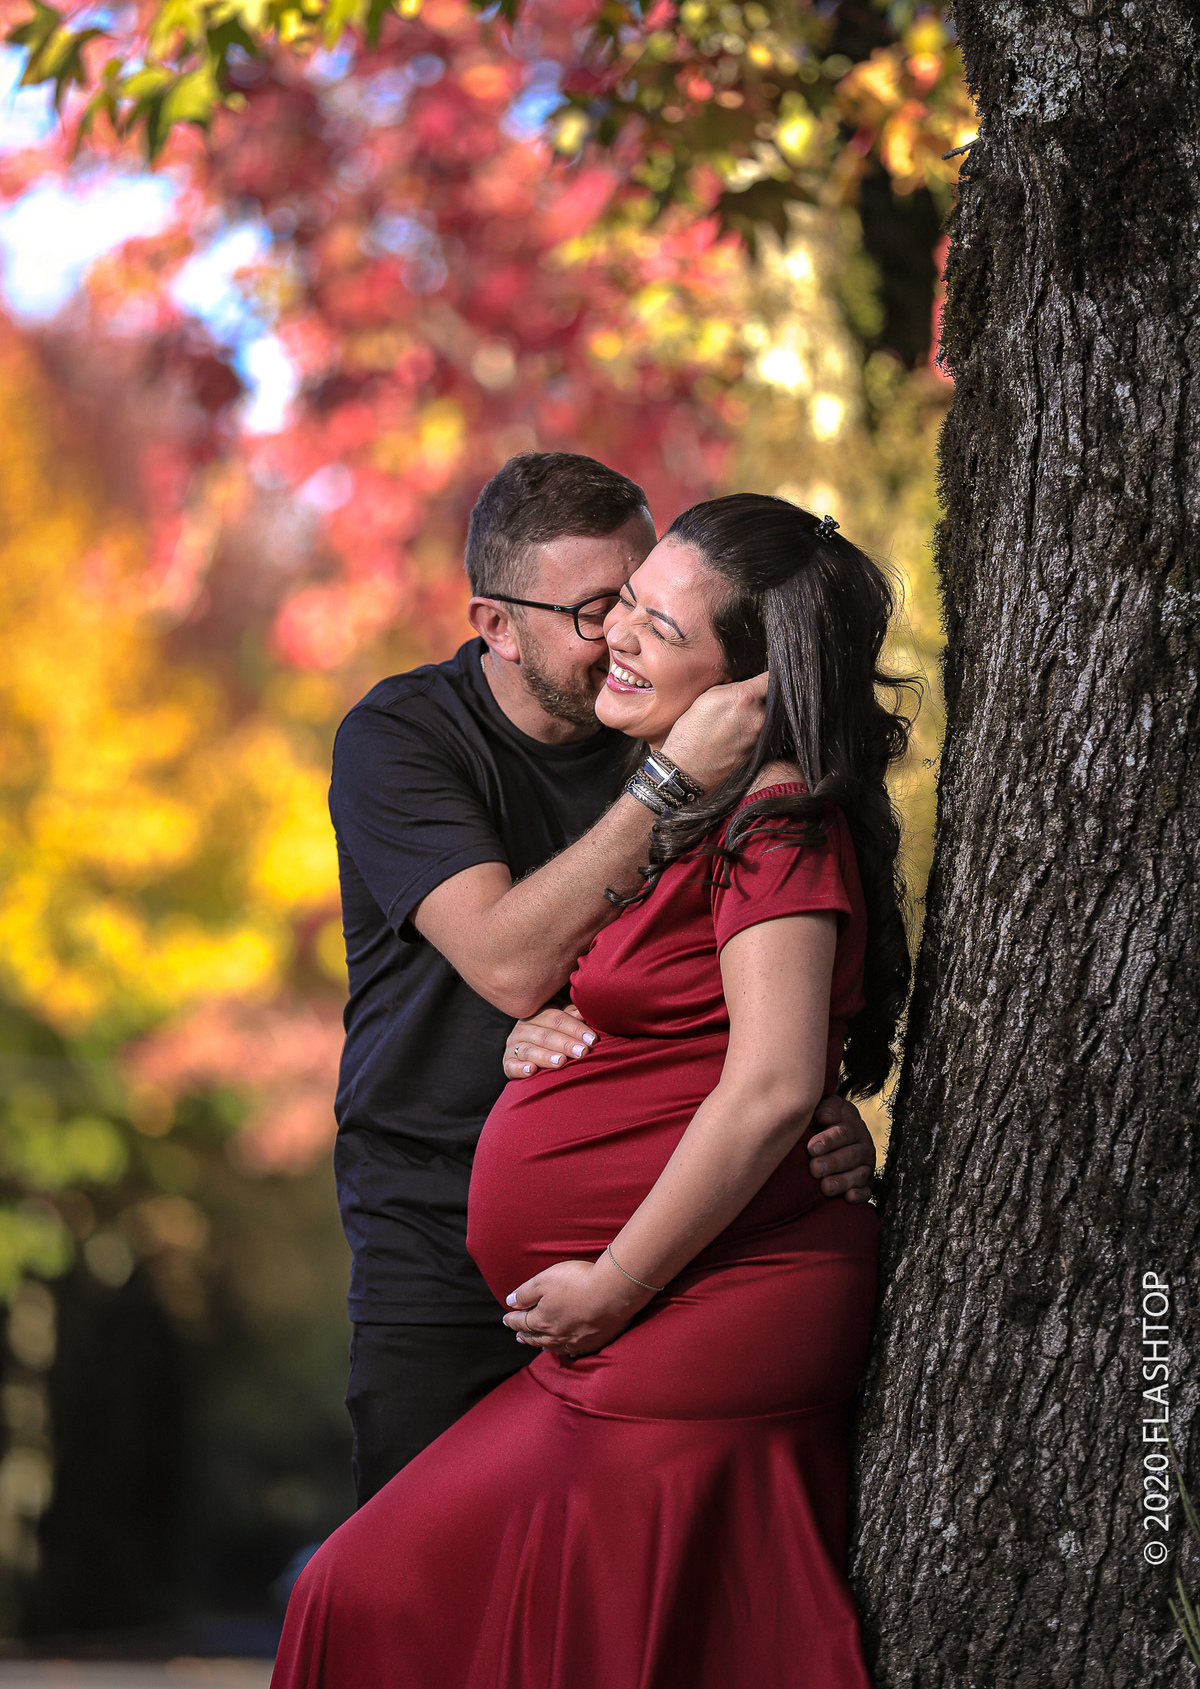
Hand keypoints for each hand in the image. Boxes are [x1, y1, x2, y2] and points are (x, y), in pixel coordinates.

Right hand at [502, 1005, 597, 1078]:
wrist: (531, 1047)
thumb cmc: (554, 1032)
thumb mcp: (563, 1019)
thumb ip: (572, 1015)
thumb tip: (583, 1013)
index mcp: (537, 1014)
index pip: (557, 1018)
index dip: (575, 1028)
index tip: (592, 1039)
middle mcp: (523, 1028)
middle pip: (545, 1035)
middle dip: (565, 1044)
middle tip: (582, 1052)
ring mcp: (513, 1045)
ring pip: (529, 1050)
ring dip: (545, 1056)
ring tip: (561, 1061)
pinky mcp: (507, 1063)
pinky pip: (511, 1066)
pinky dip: (520, 1069)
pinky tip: (531, 1070)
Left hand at [502, 1259, 640, 1357]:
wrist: (611, 1292)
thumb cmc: (576, 1282)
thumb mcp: (543, 1280)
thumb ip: (524, 1293)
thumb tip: (510, 1302)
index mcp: (542, 1320)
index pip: (521, 1322)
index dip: (512, 1320)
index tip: (505, 1318)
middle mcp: (556, 1335)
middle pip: (536, 1337)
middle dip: (525, 1335)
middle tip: (518, 1335)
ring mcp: (575, 1340)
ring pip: (554, 1346)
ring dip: (543, 1345)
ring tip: (537, 1345)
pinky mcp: (593, 1341)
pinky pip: (575, 1351)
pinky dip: (567, 1351)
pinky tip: (567, 1351)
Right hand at [661, 671, 767, 791]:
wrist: (686, 770)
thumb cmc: (690, 733)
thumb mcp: (707, 698)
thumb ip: (734, 687)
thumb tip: (750, 683)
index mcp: (745, 698)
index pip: (771, 677)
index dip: (769, 675)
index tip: (765, 677)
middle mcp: (759, 717)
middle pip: (772, 699)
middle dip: (762, 697)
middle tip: (744, 703)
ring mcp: (761, 737)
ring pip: (769, 718)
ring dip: (759, 716)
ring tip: (737, 722)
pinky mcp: (760, 753)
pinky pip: (764, 735)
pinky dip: (755, 733)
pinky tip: (737, 736)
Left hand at [808, 1097, 877, 1200]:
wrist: (830, 1138)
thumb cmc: (822, 1122)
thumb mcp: (825, 1107)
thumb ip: (827, 1107)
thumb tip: (825, 1117)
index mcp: (853, 1126)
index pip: (844, 1133)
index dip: (828, 1140)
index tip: (811, 1148)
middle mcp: (864, 1145)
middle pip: (851, 1156)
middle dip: (832, 1163)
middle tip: (814, 1169)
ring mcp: (866, 1166)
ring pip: (859, 1175)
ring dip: (843, 1181)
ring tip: (825, 1187)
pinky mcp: (867, 1184)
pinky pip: (867, 1191)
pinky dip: (859, 1195)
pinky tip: (848, 1198)